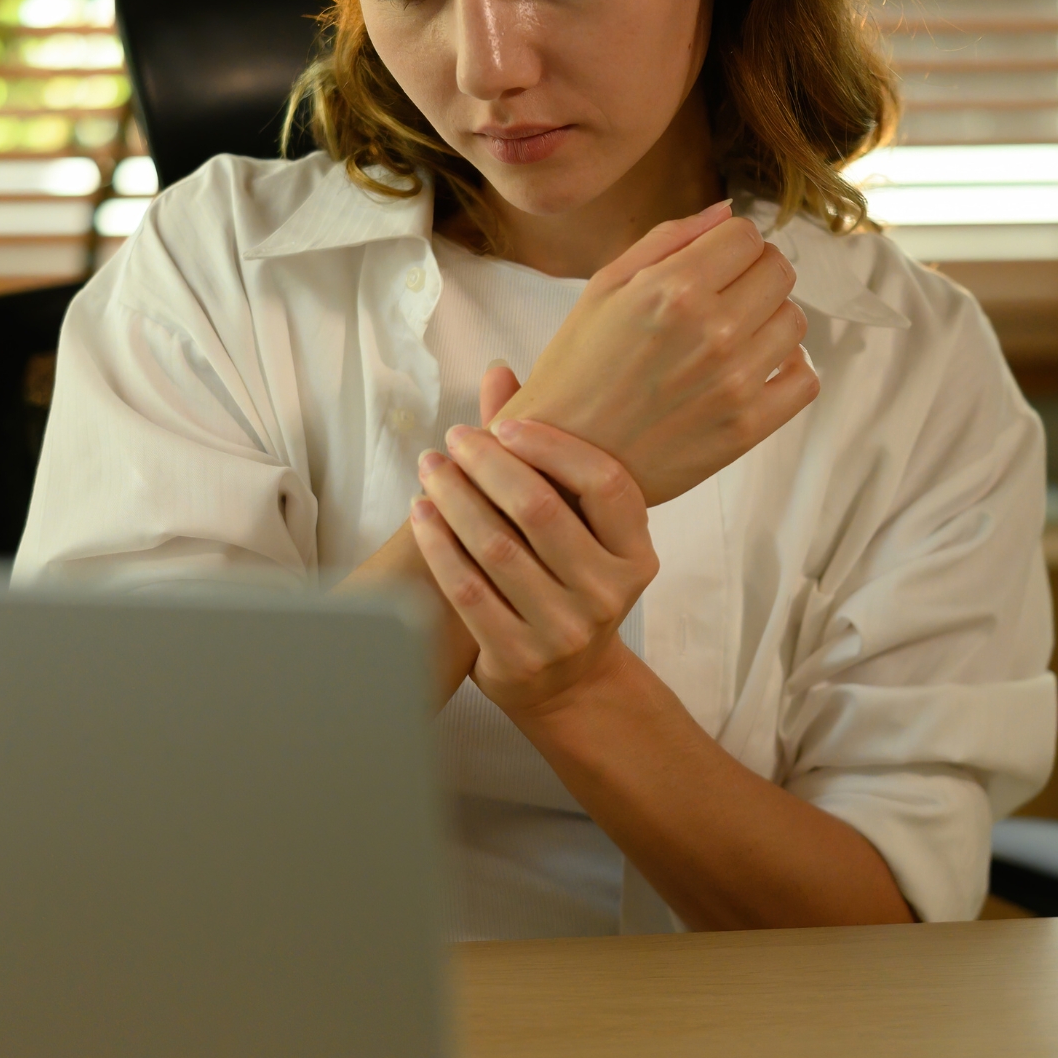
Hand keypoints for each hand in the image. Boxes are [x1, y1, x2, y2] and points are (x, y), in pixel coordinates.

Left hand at [410, 415, 657, 718]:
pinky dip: (438, 545)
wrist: (568, 685)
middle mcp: (609, 594)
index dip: (551, 445)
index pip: (604, 482)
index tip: (504, 423)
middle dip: (488, 463)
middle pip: (541, 509)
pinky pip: (467, 589)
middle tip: (452, 439)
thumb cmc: (571, 586)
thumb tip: (500, 372)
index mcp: (636, 555)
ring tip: (428, 467)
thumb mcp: (581, 530)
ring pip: (496, 547)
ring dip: (454, 497)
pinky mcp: (519, 657)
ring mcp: (565, 630)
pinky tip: (420, 513)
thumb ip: (545, 456)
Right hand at [493, 201, 819, 505]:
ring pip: (794, 321)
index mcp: (673, 289)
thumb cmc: (574, 372)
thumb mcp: (602, 288)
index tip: (714, 263)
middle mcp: (711, 332)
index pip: (746, 235)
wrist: (561, 461)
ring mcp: (734, 382)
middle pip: (778, 272)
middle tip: (723, 298)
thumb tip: (727, 211)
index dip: (730, 244)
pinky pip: (805, 379)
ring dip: (769, 320)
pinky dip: (790, 369)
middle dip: (753, 275)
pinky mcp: (746, 428)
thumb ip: (667, 240)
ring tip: (732, 337)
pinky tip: (756, 369)